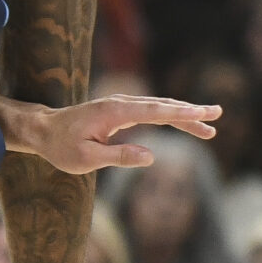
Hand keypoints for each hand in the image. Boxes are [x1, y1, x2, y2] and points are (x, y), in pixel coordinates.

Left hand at [15, 94, 219, 174]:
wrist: (43, 130)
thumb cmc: (62, 147)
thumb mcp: (87, 159)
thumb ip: (119, 156)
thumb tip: (151, 156)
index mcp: (115, 112)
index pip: (156, 111)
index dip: (183, 113)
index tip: (205, 114)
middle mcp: (121, 103)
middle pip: (163, 106)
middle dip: (192, 112)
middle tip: (218, 115)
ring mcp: (121, 104)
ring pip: (159, 107)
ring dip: (185, 114)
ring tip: (210, 126)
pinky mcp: (120, 110)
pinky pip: (151, 111)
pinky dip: (170, 115)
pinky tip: (185, 120)